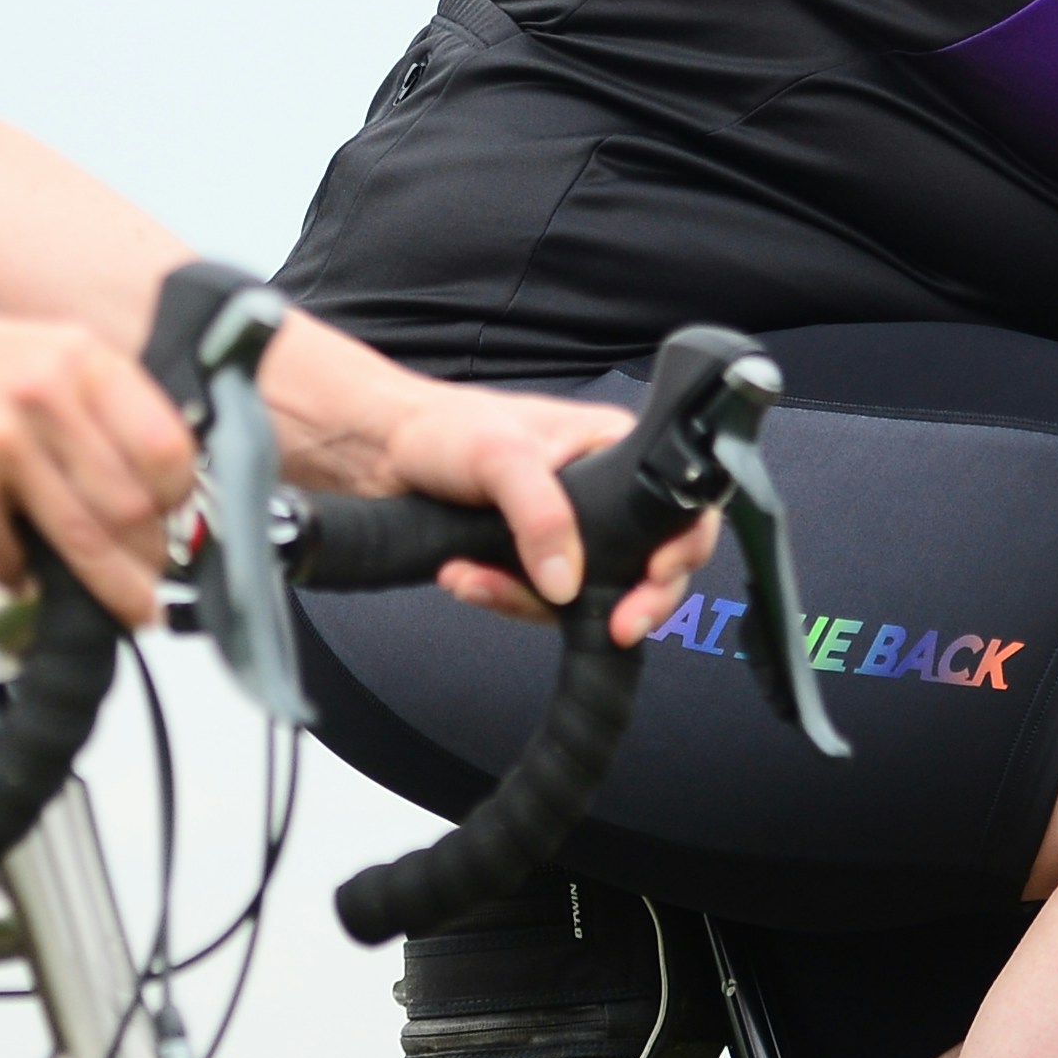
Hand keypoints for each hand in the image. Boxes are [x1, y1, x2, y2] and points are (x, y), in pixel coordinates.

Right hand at [0, 301, 196, 625]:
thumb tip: (161, 489)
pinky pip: (13, 554)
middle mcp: (44, 394)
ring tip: (129, 605)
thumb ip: (102, 409)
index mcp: (81, 359)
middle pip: (128, 503)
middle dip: (151, 555)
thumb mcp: (48, 356)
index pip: (164, 444)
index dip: (179, 495)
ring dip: (111, 585)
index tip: (176, 518)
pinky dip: (24, 572)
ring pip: (81, 539)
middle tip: (156, 577)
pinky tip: (23, 568)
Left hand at [341, 374, 723, 650]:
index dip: (681, 549)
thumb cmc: (441, 430)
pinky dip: (502, 597)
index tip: (655, 581)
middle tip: (613, 627)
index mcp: (611, 447)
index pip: (677, 505)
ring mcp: (565, 530)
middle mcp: (599, 492)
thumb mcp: (501, 459)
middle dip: (617, 600)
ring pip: (585, 593)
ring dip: (529, 600)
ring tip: (474, 577)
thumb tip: (567, 583)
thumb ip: (541, 517)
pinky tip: (464, 578)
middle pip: (642, 564)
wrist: (376, 453)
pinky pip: (537, 601)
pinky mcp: (529, 559)